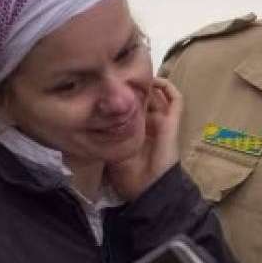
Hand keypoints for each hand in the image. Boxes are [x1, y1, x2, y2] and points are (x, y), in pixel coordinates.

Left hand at [106, 78, 182, 200]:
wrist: (147, 187)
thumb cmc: (127, 174)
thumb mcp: (108, 150)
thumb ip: (102, 135)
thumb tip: (85, 120)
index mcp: (134, 130)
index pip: (130, 106)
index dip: (123, 94)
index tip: (110, 85)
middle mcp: (148, 123)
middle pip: (144, 96)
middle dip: (134, 85)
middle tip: (122, 75)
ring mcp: (161, 120)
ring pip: (159, 94)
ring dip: (150, 83)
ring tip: (138, 75)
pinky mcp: (172, 121)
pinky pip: (176, 100)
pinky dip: (168, 87)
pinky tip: (154, 81)